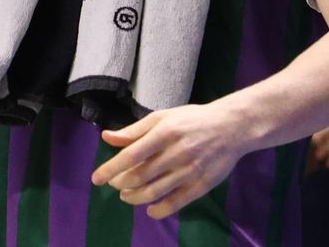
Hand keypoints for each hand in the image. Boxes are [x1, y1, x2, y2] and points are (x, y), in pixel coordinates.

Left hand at [92, 103, 248, 218]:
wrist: (232, 127)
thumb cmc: (193, 119)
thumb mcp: (163, 117)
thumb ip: (135, 130)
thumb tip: (106, 138)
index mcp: (165, 132)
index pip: (131, 155)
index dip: (110, 169)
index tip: (96, 179)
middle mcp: (176, 152)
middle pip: (139, 176)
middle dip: (120, 183)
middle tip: (115, 183)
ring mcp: (190, 171)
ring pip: (153, 192)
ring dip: (134, 197)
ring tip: (127, 195)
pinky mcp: (201, 185)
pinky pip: (174, 203)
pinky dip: (158, 210)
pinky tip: (150, 209)